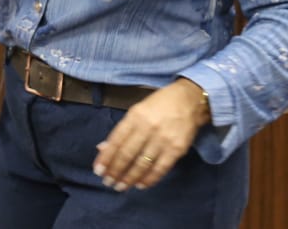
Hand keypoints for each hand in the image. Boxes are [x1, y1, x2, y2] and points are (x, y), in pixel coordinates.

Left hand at [92, 78, 207, 192]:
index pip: (116, 141)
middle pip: (127, 154)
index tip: (98, 170)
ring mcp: (163, 139)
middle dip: (115, 171)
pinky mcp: (177, 149)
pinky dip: (149, 179)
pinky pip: (160, 168)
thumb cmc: (159, 104)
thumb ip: (121, 130)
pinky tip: (140, 185)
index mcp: (135, 116)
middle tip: (107, 182)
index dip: (106, 158)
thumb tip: (103, 148)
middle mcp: (148, 128)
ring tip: (120, 186)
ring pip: (142, 164)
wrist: (189, 100)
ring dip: (129, 178)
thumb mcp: (137, 111)